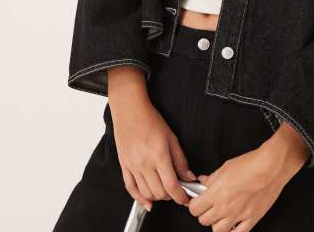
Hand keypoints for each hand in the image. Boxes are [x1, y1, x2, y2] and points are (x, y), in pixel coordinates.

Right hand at [108, 67, 195, 211]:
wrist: (130, 111)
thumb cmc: (150, 120)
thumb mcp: (172, 138)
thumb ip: (181, 160)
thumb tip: (189, 176)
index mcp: (159, 156)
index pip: (172, 186)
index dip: (181, 197)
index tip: (186, 199)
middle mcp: (145, 164)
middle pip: (160, 192)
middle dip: (171, 196)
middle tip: (177, 190)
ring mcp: (133, 166)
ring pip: (146, 193)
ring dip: (158, 197)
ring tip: (165, 191)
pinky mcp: (124, 166)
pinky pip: (131, 188)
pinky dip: (139, 198)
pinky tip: (147, 201)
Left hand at [187, 147, 286, 230]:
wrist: (271, 167)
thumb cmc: (251, 164)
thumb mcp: (226, 166)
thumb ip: (212, 178)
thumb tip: (203, 182)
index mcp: (216, 193)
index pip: (195, 208)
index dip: (195, 204)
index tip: (198, 201)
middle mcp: (225, 207)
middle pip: (204, 220)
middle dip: (205, 213)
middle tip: (209, 206)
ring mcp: (238, 215)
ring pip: (218, 231)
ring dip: (217, 224)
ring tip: (221, 215)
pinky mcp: (252, 219)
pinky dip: (233, 231)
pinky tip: (233, 224)